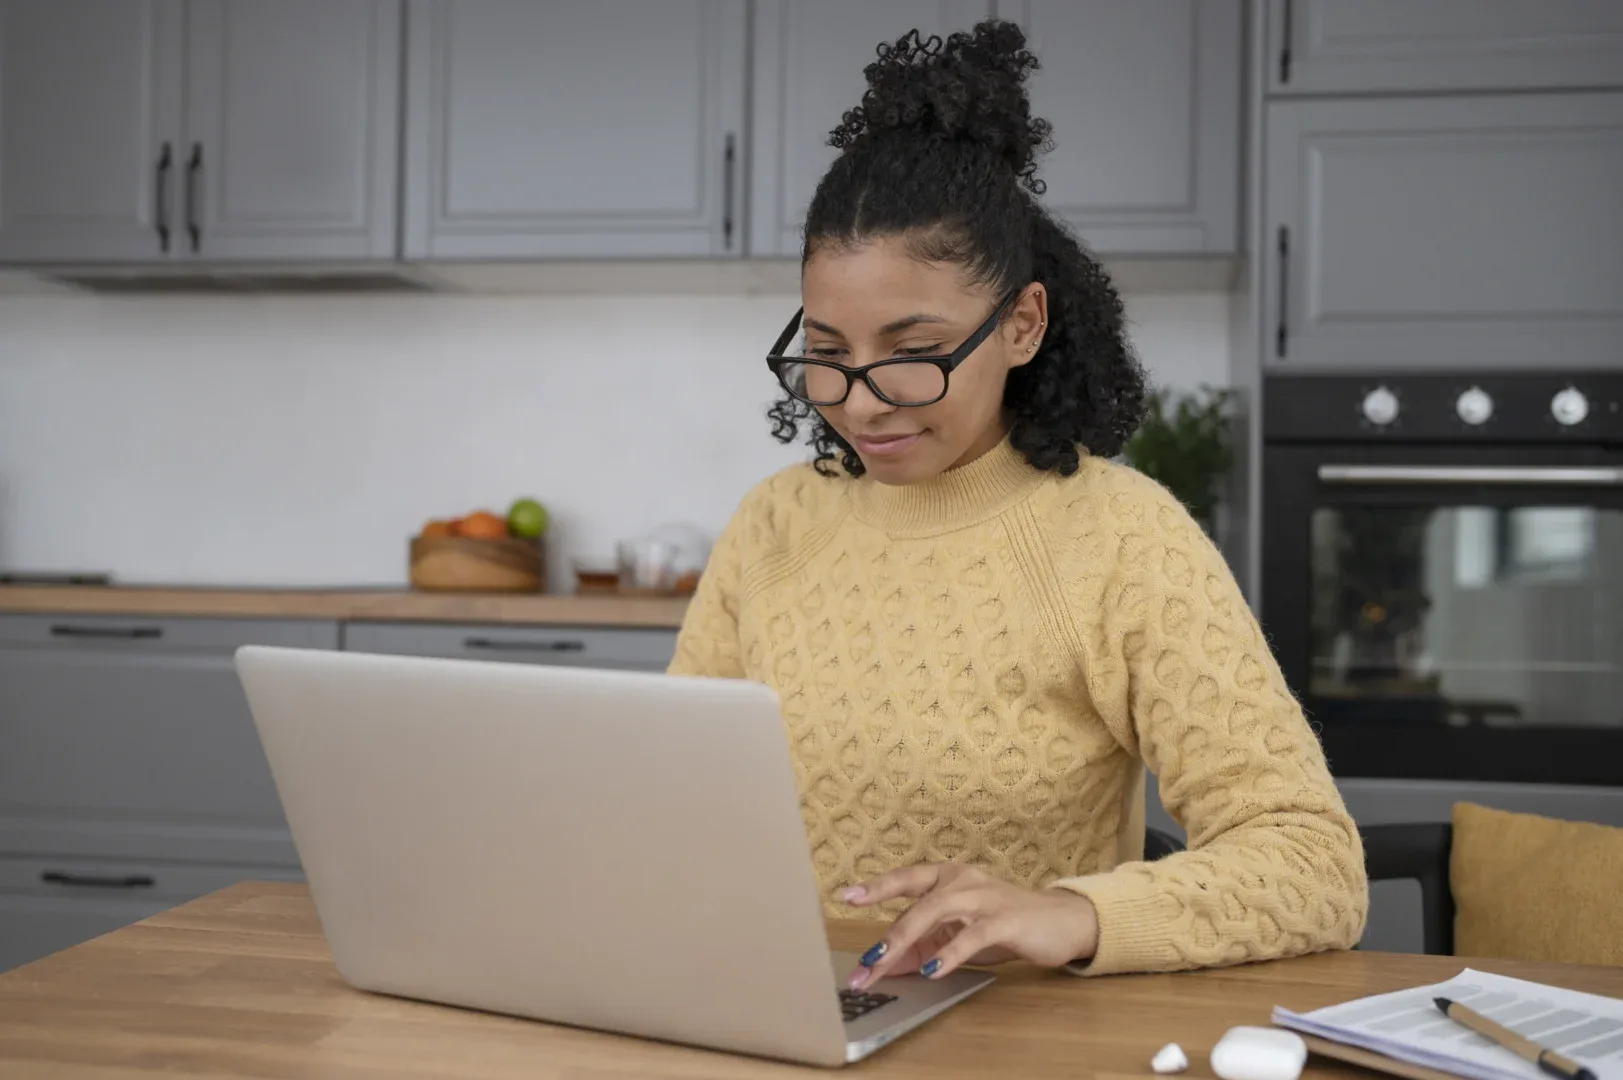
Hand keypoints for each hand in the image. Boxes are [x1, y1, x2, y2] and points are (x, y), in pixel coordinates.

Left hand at [842, 863, 1098, 988]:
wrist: (1062, 922)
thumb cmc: (1004, 925)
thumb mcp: (958, 934)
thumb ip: (924, 945)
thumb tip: (884, 966)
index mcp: (948, 878)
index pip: (906, 879)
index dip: (877, 887)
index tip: (846, 896)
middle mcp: (962, 880)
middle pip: (916, 901)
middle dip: (886, 934)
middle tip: (864, 962)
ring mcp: (983, 897)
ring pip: (936, 911)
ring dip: (906, 938)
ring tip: (883, 962)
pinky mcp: (1004, 920)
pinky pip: (971, 935)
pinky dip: (948, 953)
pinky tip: (931, 970)